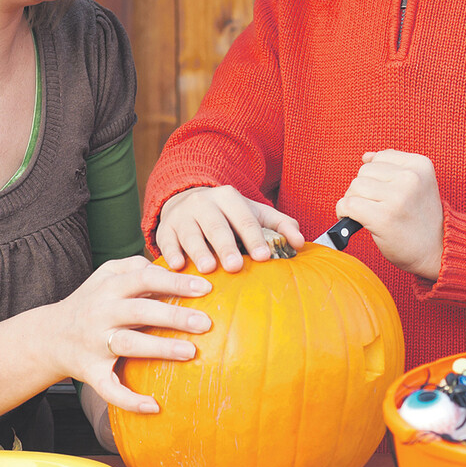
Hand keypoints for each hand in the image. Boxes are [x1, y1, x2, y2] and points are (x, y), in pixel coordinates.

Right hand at [57, 255, 211, 413]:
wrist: (49, 335)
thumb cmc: (90, 301)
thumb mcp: (106, 274)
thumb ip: (136, 265)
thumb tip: (172, 266)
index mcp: (109, 288)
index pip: (145, 278)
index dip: (175, 282)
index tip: (206, 288)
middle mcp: (102, 313)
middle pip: (140, 311)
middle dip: (174, 315)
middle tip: (206, 322)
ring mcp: (96, 343)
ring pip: (129, 344)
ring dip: (159, 348)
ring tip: (190, 352)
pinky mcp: (91, 371)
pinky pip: (108, 388)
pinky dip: (129, 399)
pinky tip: (153, 406)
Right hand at [155, 185, 305, 273]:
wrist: (186, 200)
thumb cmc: (227, 214)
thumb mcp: (253, 213)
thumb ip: (279, 225)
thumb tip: (300, 243)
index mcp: (228, 198)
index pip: (244, 219)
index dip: (254, 238)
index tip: (264, 256)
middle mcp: (204, 203)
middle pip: (217, 226)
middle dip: (226, 246)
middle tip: (235, 266)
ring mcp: (182, 216)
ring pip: (190, 234)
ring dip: (198, 252)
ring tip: (207, 269)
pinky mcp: (165, 229)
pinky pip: (166, 242)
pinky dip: (171, 254)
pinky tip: (177, 266)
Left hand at [335, 150, 443, 279]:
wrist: (437, 251)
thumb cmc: (422, 219)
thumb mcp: (418, 184)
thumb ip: (393, 167)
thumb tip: (366, 157)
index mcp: (420, 165)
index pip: (379, 158)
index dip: (374, 177)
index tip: (382, 193)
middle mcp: (411, 178)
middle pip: (364, 172)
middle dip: (362, 189)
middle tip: (374, 206)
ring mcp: (398, 198)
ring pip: (355, 187)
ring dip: (353, 200)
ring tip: (367, 213)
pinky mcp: (384, 218)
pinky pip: (348, 205)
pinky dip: (344, 212)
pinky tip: (354, 219)